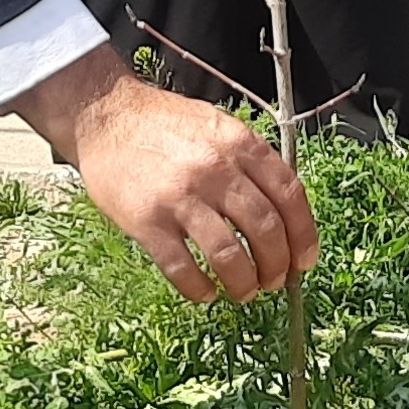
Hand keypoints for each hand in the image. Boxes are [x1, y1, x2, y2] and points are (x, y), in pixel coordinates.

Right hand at [10, 43, 316, 302]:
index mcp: (240, 145)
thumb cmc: (164, 124)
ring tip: (245, 292)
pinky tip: (206, 294)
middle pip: (265, 230)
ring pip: (229, 256)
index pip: (290, 196)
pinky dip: (200, 289)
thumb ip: (250, 162)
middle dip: (278, 266)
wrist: (103, 115)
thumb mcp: (218, 127)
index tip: (305, 260)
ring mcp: (180, 197)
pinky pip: (182, 268)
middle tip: (275, 282)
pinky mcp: (147, 221)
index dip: (304, 235)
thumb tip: (283, 212)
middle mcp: (216, 170)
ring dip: (244, 284)